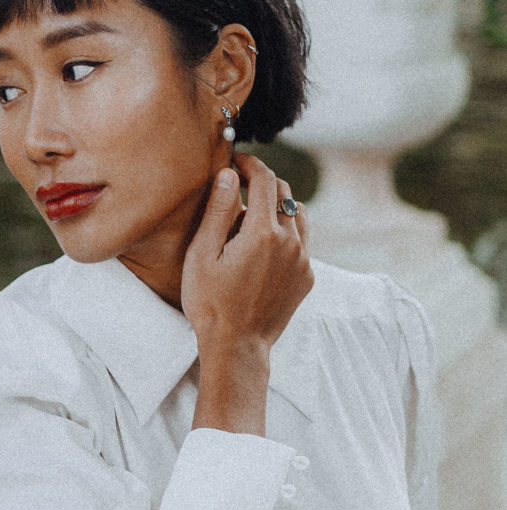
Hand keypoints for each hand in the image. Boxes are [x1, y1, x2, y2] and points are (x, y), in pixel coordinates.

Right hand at [182, 152, 312, 356]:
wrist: (237, 348)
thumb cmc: (210, 304)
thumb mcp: (202, 255)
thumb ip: (218, 211)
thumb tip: (230, 175)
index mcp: (263, 233)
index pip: (265, 179)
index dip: (249, 164)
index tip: (235, 161)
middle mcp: (291, 243)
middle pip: (284, 192)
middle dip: (262, 182)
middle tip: (238, 187)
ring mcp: (303, 261)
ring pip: (298, 214)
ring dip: (277, 206)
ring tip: (250, 218)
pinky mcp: (307, 277)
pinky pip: (301, 241)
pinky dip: (285, 232)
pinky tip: (261, 247)